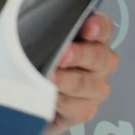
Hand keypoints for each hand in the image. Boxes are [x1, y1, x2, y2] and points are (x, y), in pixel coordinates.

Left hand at [42, 13, 119, 134]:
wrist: (31, 92)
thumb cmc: (38, 57)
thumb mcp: (42, 39)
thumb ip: (47, 31)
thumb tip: (39, 24)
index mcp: (94, 39)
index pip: (103, 28)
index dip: (97, 26)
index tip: (87, 27)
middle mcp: (101, 63)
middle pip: (97, 56)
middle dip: (79, 54)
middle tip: (62, 54)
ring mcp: (96, 88)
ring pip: (85, 83)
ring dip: (66, 80)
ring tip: (49, 76)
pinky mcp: (85, 110)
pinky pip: (75, 107)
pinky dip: (60, 101)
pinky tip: (49, 96)